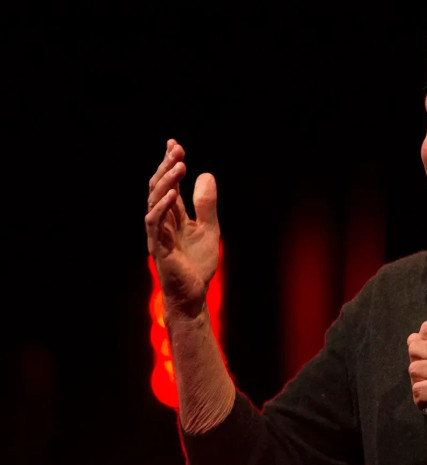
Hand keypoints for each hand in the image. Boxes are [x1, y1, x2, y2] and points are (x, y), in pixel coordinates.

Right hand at [145, 139, 219, 317]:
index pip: (167, 184)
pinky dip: (164, 207)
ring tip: (180, 165)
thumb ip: (206, 204)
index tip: (174, 144)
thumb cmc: (197, 264)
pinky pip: (156, 223)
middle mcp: (161, 221)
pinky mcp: (159, 247)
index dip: (169, 164)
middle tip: (177, 149)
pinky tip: (173, 193)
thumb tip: (206, 174)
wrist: (193, 294)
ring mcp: (157, 234)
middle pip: (158, 188)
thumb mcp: (209, 228)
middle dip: (166, 167)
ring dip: (167, 182)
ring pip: (155, 201)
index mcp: (172, 216)